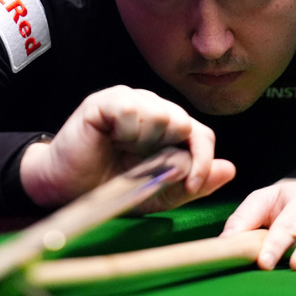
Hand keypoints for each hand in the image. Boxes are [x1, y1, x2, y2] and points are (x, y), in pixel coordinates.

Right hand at [20, 85, 235, 208]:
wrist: (66, 190)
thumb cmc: (110, 189)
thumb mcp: (157, 195)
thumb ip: (192, 184)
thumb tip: (229, 170)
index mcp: (169, 132)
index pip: (201, 135)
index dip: (202, 159)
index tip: (191, 184)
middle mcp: (154, 111)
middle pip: (184, 122)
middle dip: (169, 153)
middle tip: (143, 168)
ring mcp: (131, 102)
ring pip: (162, 113)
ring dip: (145, 142)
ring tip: (123, 151)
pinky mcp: (106, 101)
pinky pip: (132, 107)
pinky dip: (126, 129)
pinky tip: (112, 137)